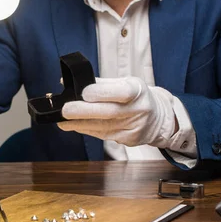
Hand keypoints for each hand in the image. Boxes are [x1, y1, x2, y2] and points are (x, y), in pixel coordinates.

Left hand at [58, 77, 177, 148]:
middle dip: (83, 111)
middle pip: (108, 112)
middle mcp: (138, 110)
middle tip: (65, 110)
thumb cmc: (136, 97)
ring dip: (79, 124)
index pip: (121, 92)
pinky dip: (87, 130)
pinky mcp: (128, 140)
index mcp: (138, 91)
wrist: (157, 118)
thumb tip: (69, 82)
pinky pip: (103, 135)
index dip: (102, 93)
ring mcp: (134, 127)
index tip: (83, 92)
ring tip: (62, 121)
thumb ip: (99, 83)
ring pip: (102, 127)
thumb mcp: (125, 83)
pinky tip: (75, 126)